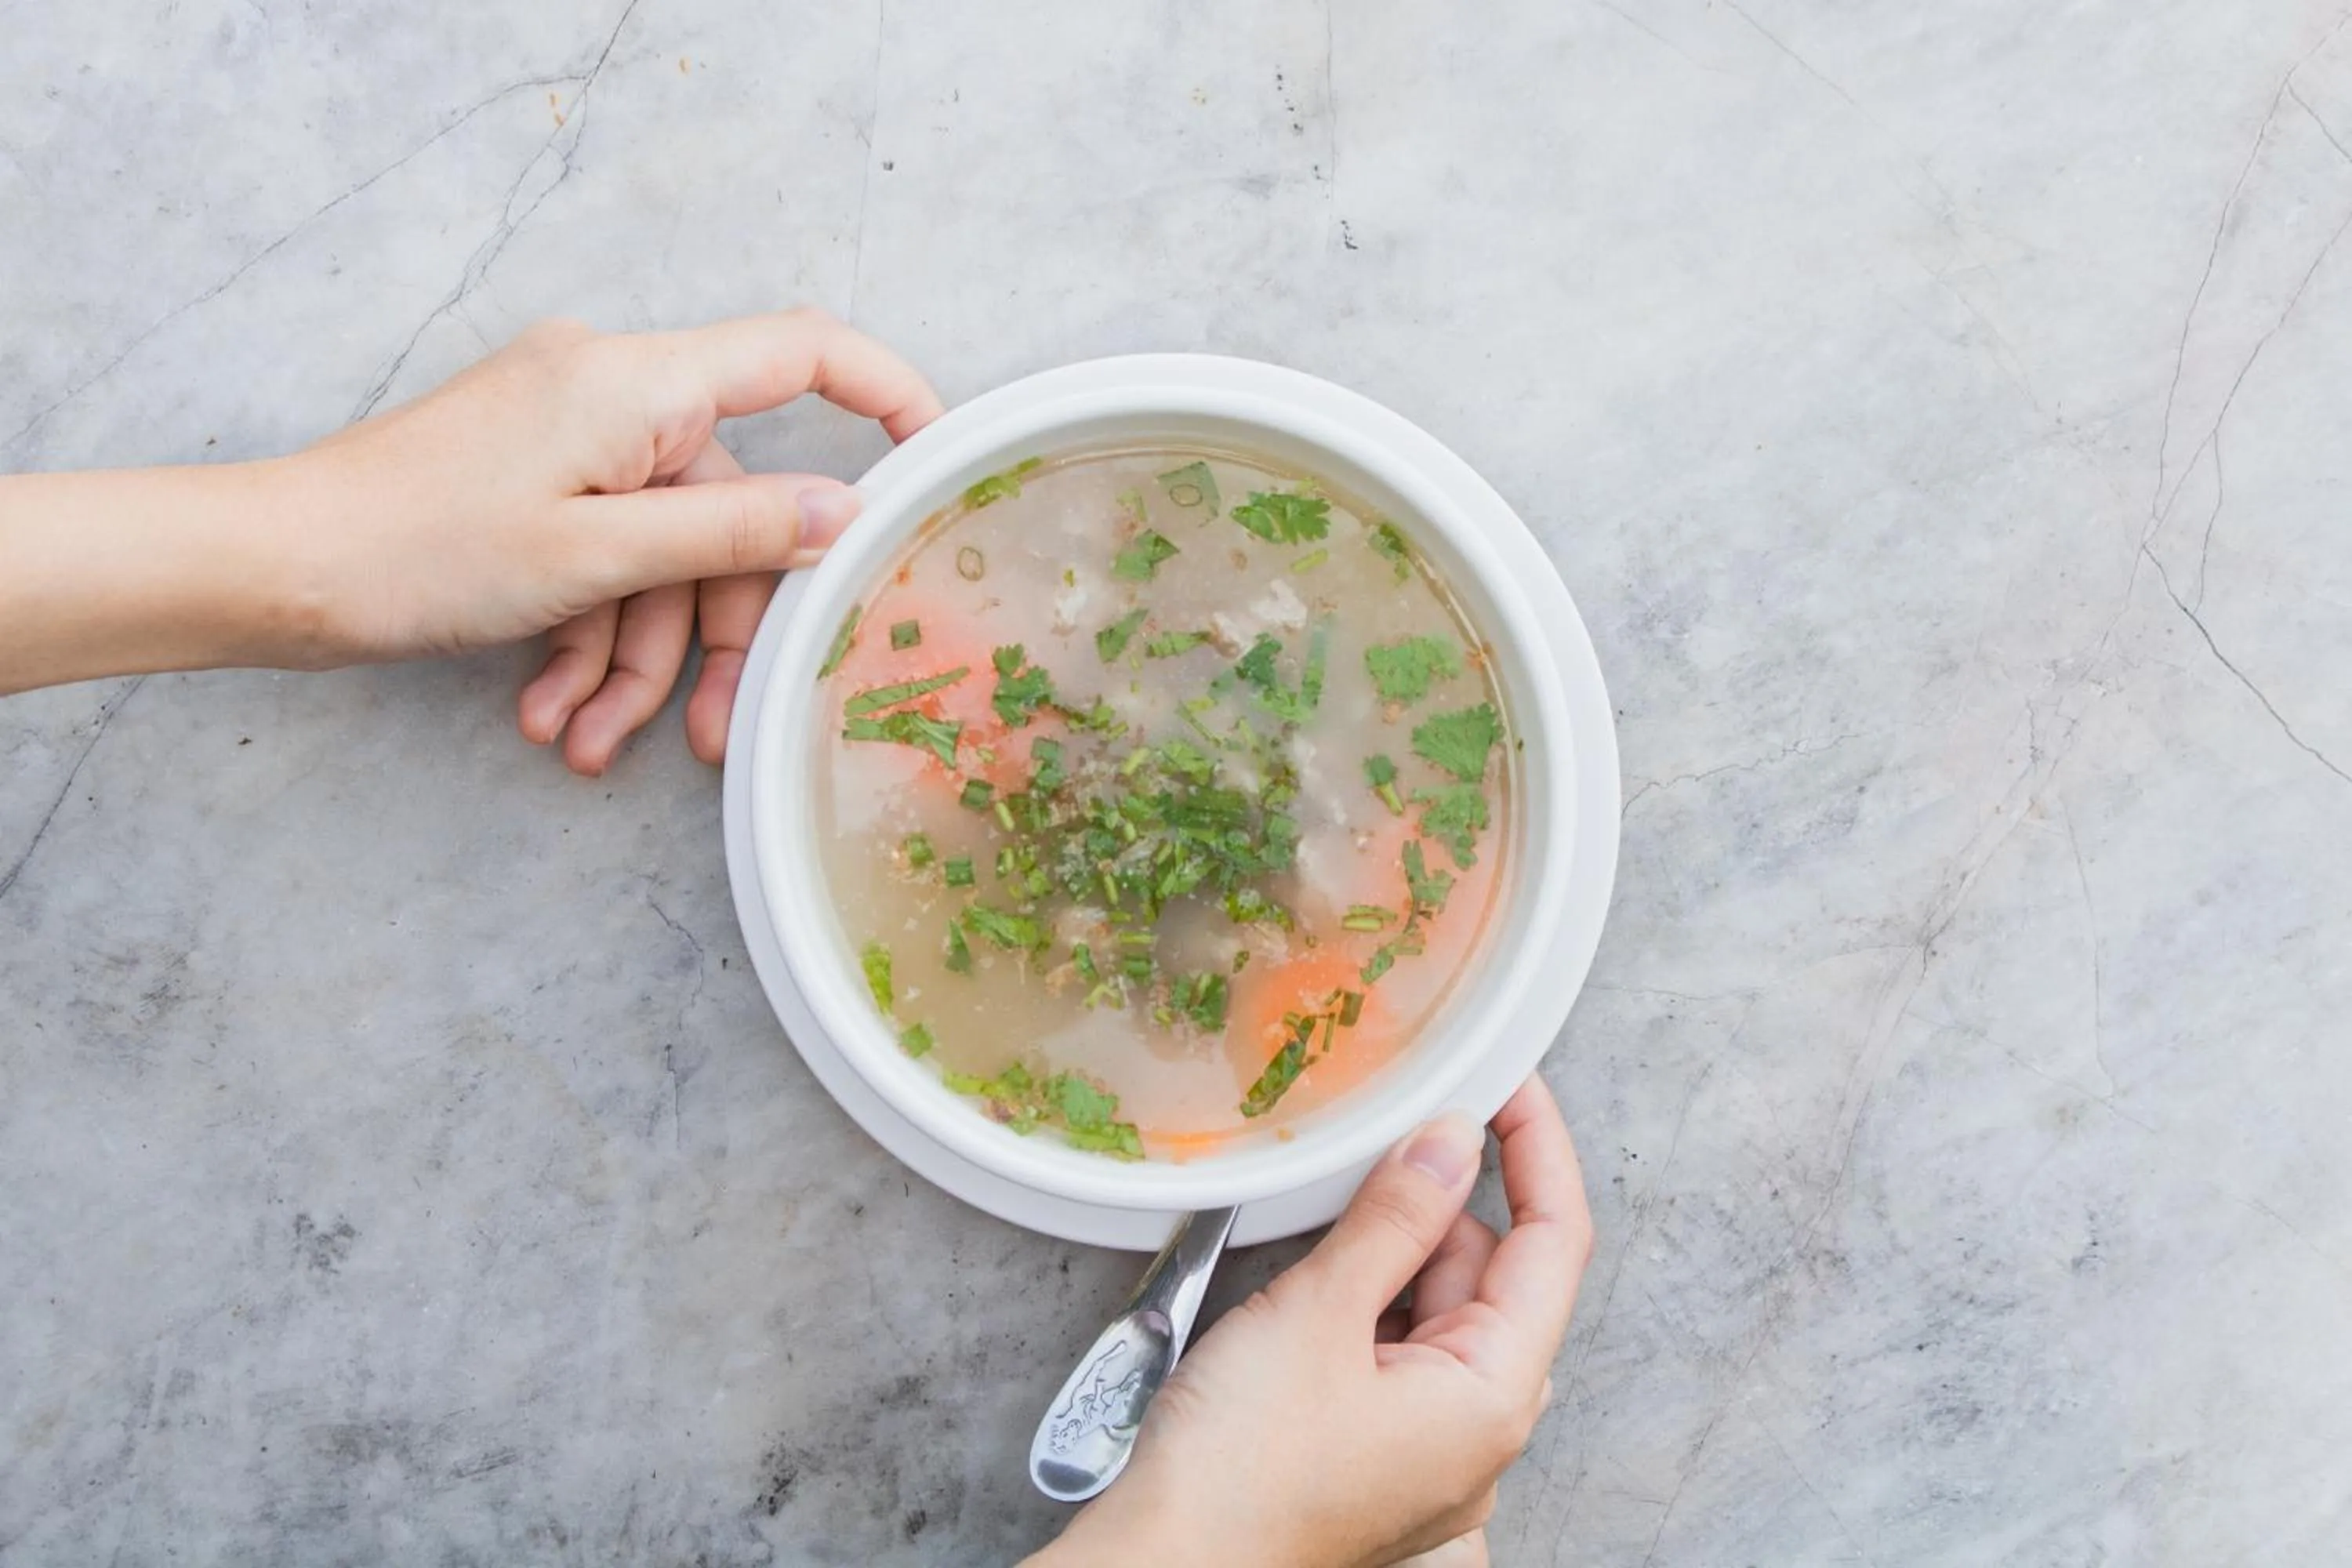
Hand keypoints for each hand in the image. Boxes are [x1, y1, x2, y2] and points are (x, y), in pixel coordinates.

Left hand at [290, 309, 942, 771]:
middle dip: (709, 635)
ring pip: (660, 561)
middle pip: (727, 514)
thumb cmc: (410, 550)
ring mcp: (570, 443)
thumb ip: (735, 530)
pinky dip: (586, 641)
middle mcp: (612, 396)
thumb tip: (847, 511)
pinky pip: (603, 564)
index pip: (803, 353)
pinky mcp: (534, 486)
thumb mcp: (594, 555)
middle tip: (706, 736)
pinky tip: (549, 716)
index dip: (887, 394)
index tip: (937, 461)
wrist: (269, 572)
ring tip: (581, 745)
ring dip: (632, 664)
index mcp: (637, 383)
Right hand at [1036, 1078, 1591, 1567]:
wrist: (1167, 1565)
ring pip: (1439, 1312)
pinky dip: (1369, 1301)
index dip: (1538, 1150)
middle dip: (1445, 1202)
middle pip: (1493, 1277)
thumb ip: (1395, 1217)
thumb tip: (1451, 1140)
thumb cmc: (1239, 1471)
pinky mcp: (1378, 1454)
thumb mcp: (1319, 1313)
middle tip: (1389, 1132)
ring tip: (1335, 1212)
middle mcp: (1477, 1432)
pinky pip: (1398, 1353)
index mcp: (1492, 1399)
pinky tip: (1318, 1277)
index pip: (1555, 1244)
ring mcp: (1429, 1450)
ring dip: (1397, 1251)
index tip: (1511, 1084)